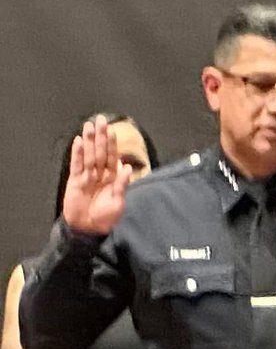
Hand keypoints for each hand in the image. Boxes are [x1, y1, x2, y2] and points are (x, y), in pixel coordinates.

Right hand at [62, 115, 130, 233]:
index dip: (112, 144)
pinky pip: (76, 165)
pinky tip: (77, 141)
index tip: (112, 130)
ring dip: (88, 140)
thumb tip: (127, 167)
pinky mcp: (75, 181)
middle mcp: (99, 174)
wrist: (88, 229)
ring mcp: (86, 176)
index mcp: (112, 178)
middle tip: (100, 120)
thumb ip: (122, 184)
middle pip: (100, 152)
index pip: (112, 157)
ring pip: (88, 155)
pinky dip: (77, 153)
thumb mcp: (118, 202)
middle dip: (100, 136)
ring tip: (88, 126)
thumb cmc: (105, 218)